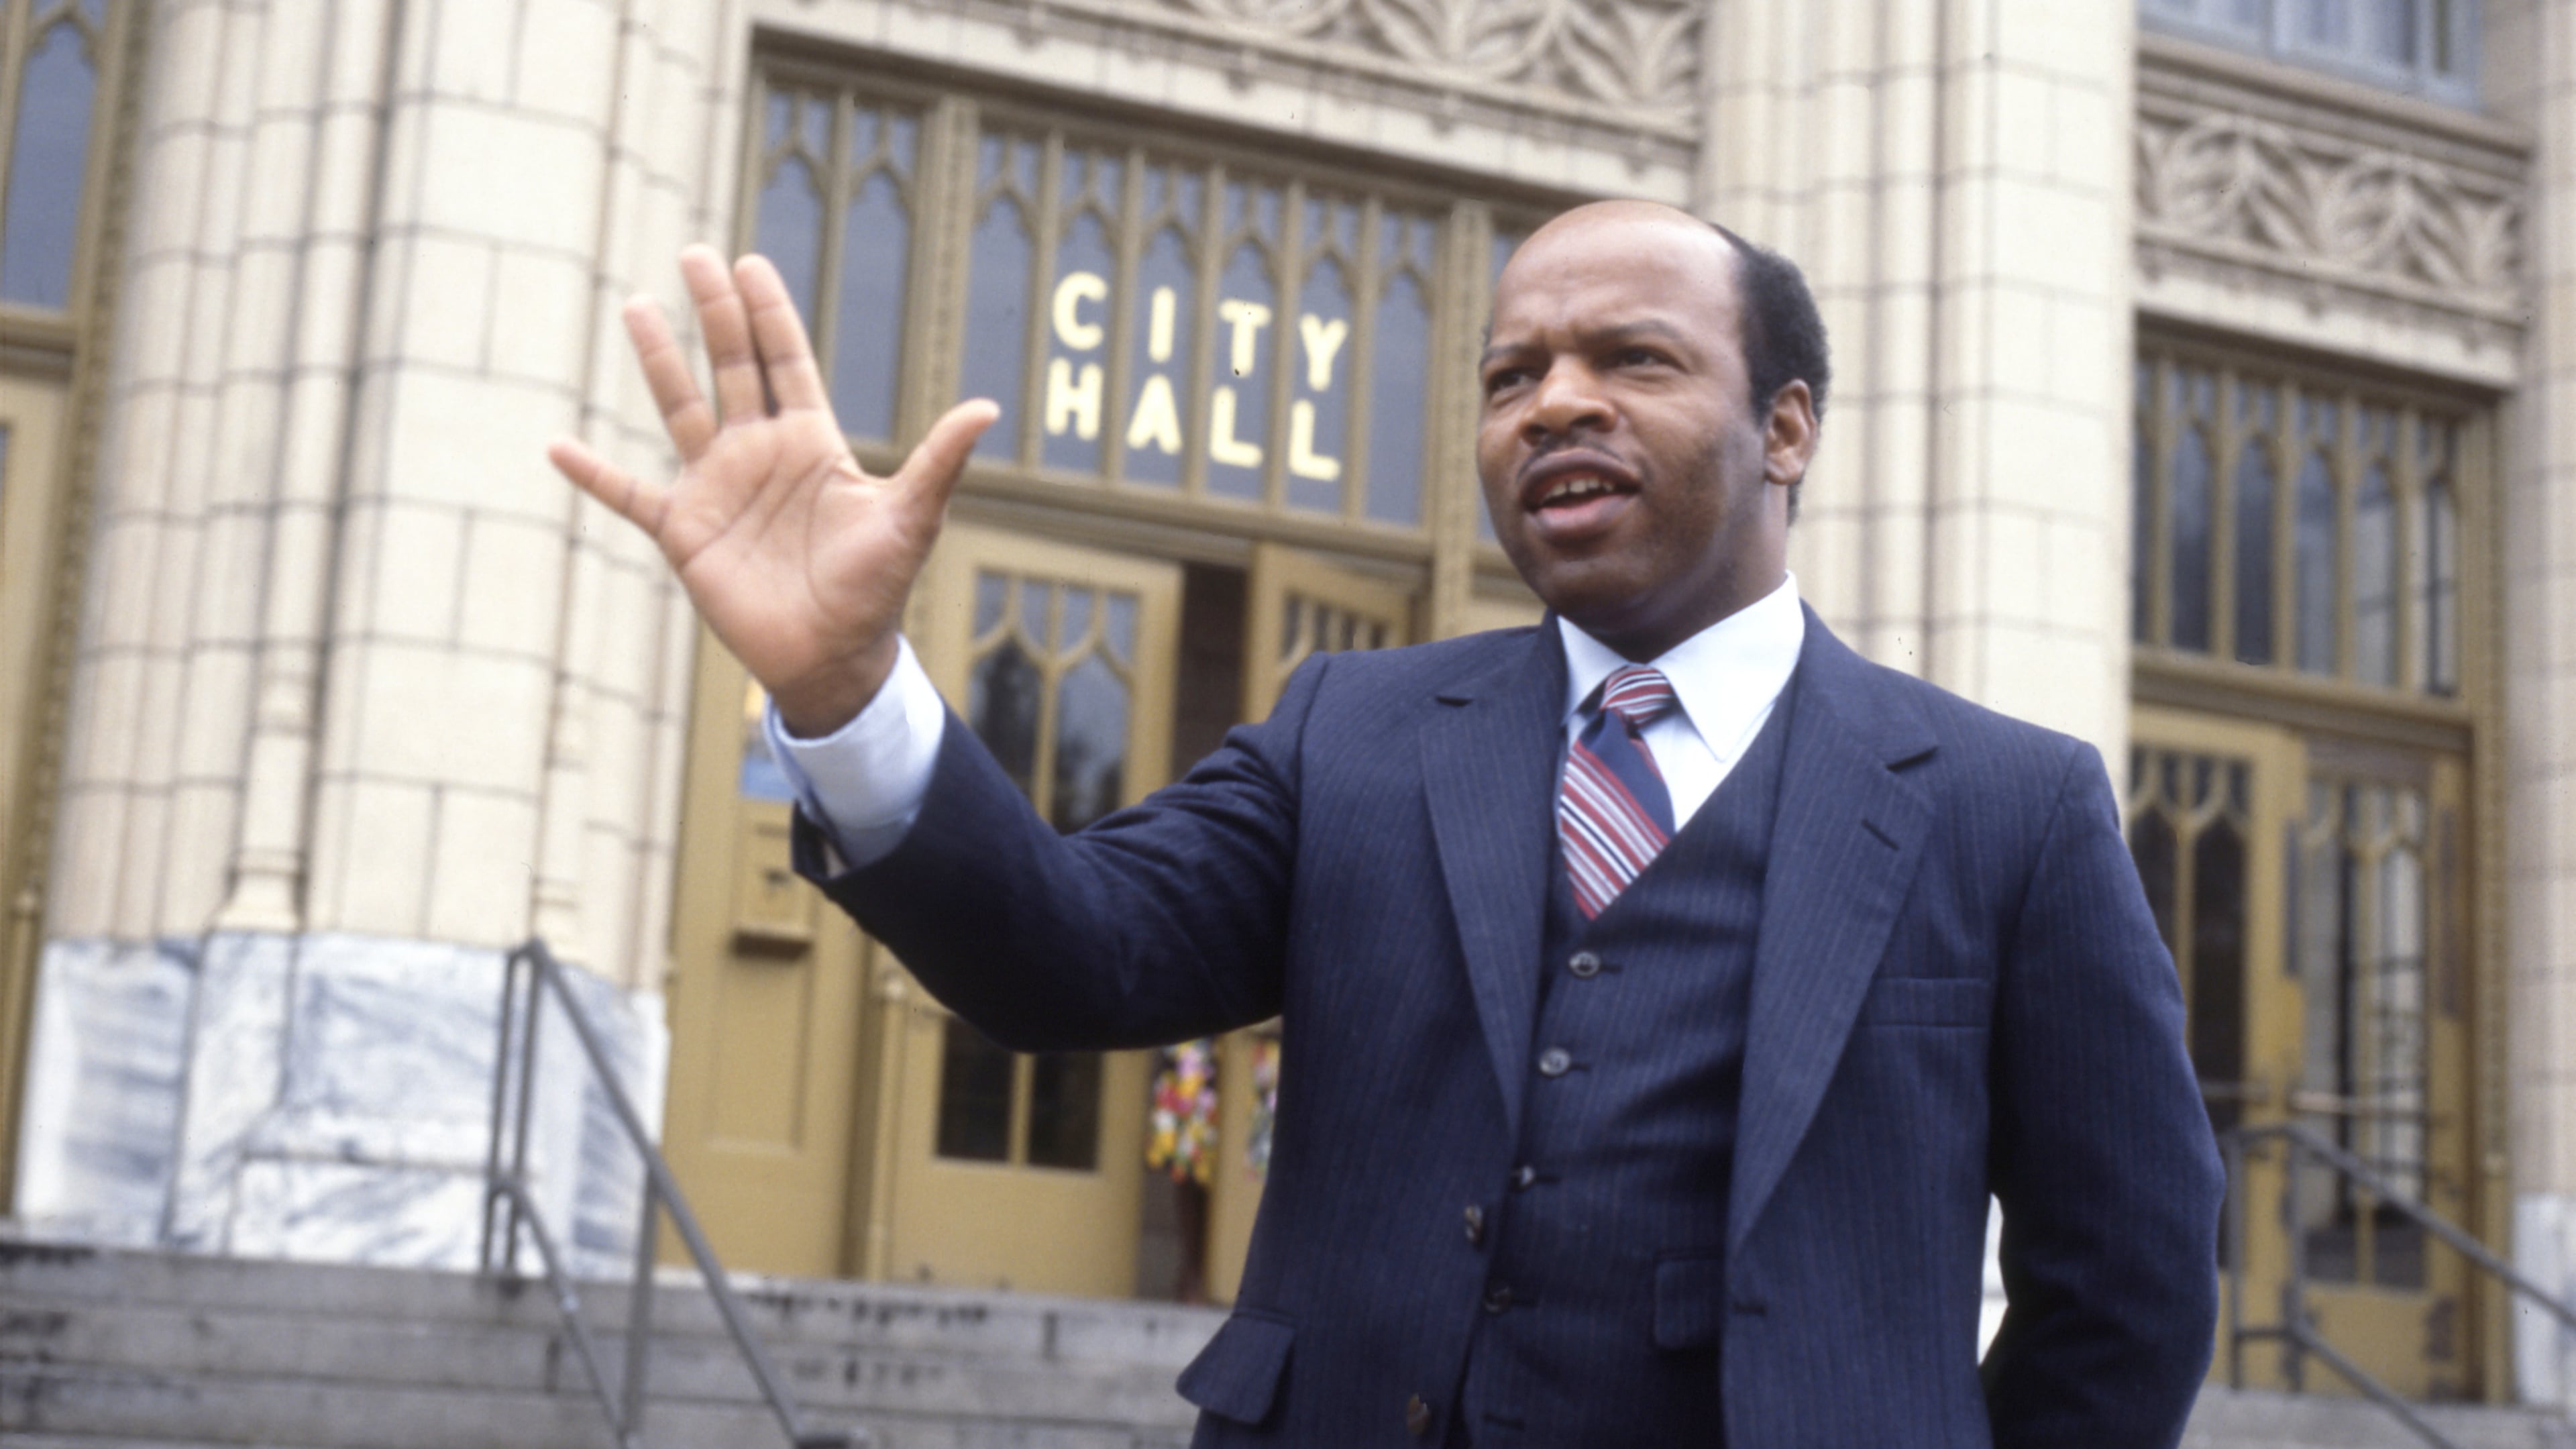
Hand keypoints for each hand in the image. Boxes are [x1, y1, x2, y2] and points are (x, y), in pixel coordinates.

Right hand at [548, 245, 995, 735]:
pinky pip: (628, 495)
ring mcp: (717, 488)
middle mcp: (760, 454)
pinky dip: (593, 474)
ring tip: (634, 305)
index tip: (749, 264)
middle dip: (714, 311)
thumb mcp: (911, 519)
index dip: (768, 314)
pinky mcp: (684, 531)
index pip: (784, 361)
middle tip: (694, 253)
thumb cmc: (876, 589)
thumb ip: (939, 461)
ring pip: (680, 409)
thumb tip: (988, 409)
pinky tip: (558, 446)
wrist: (834, 657)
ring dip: (657, 360)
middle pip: (731, 367)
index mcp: (810, 443)